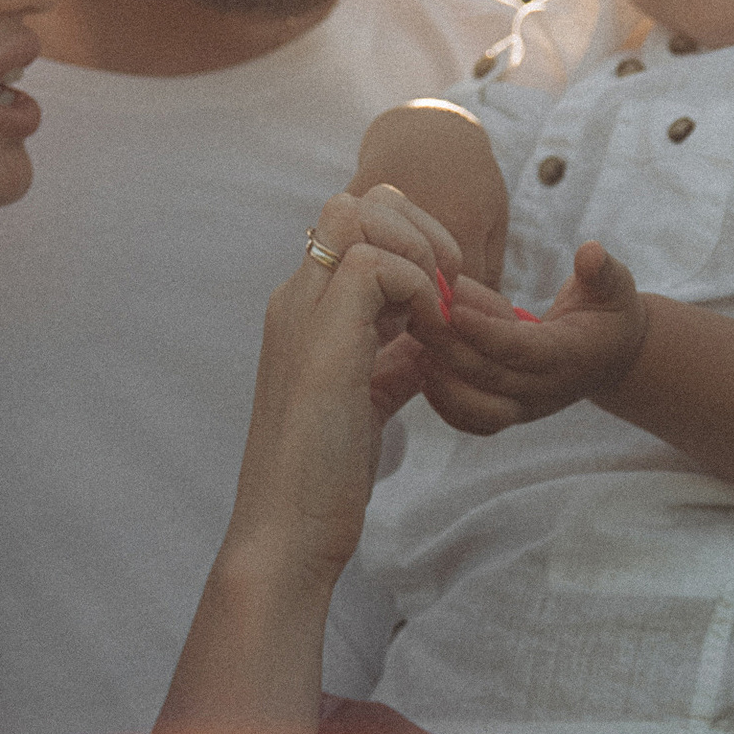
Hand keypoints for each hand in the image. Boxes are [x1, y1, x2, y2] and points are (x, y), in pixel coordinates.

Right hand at [226, 190, 446, 583]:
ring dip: (418, 251)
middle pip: (356, 202)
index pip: (353, 226)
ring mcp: (304, 312)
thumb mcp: (365, 405)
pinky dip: (417, 288)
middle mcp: (296, 298)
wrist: (286, 531)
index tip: (439, 302)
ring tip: (440, 311)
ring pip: (359, 213)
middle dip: (418, 230)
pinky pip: (376, 263)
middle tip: (447, 293)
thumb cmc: (322, 477)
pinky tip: (430, 339)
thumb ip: (390, 365)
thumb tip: (424, 346)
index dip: (409, 246)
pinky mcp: (324, 338)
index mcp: (303, 311)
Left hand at [417, 240, 649, 437]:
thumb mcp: (615, 286)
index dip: (486, 332)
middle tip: (417, 315)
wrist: (612, 358)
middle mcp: (546, 390)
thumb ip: (602, 271)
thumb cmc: (608, 313)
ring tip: (415, 343)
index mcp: (569, 357)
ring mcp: (527, 408)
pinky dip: (444, 405)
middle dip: (449, 348)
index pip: (521, 349)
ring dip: (441, 381)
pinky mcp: (511, 414)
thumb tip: (590, 252)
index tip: (453, 307)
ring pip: (477, 410)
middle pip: (489, 377)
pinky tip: (422, 368)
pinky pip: (473, 423)